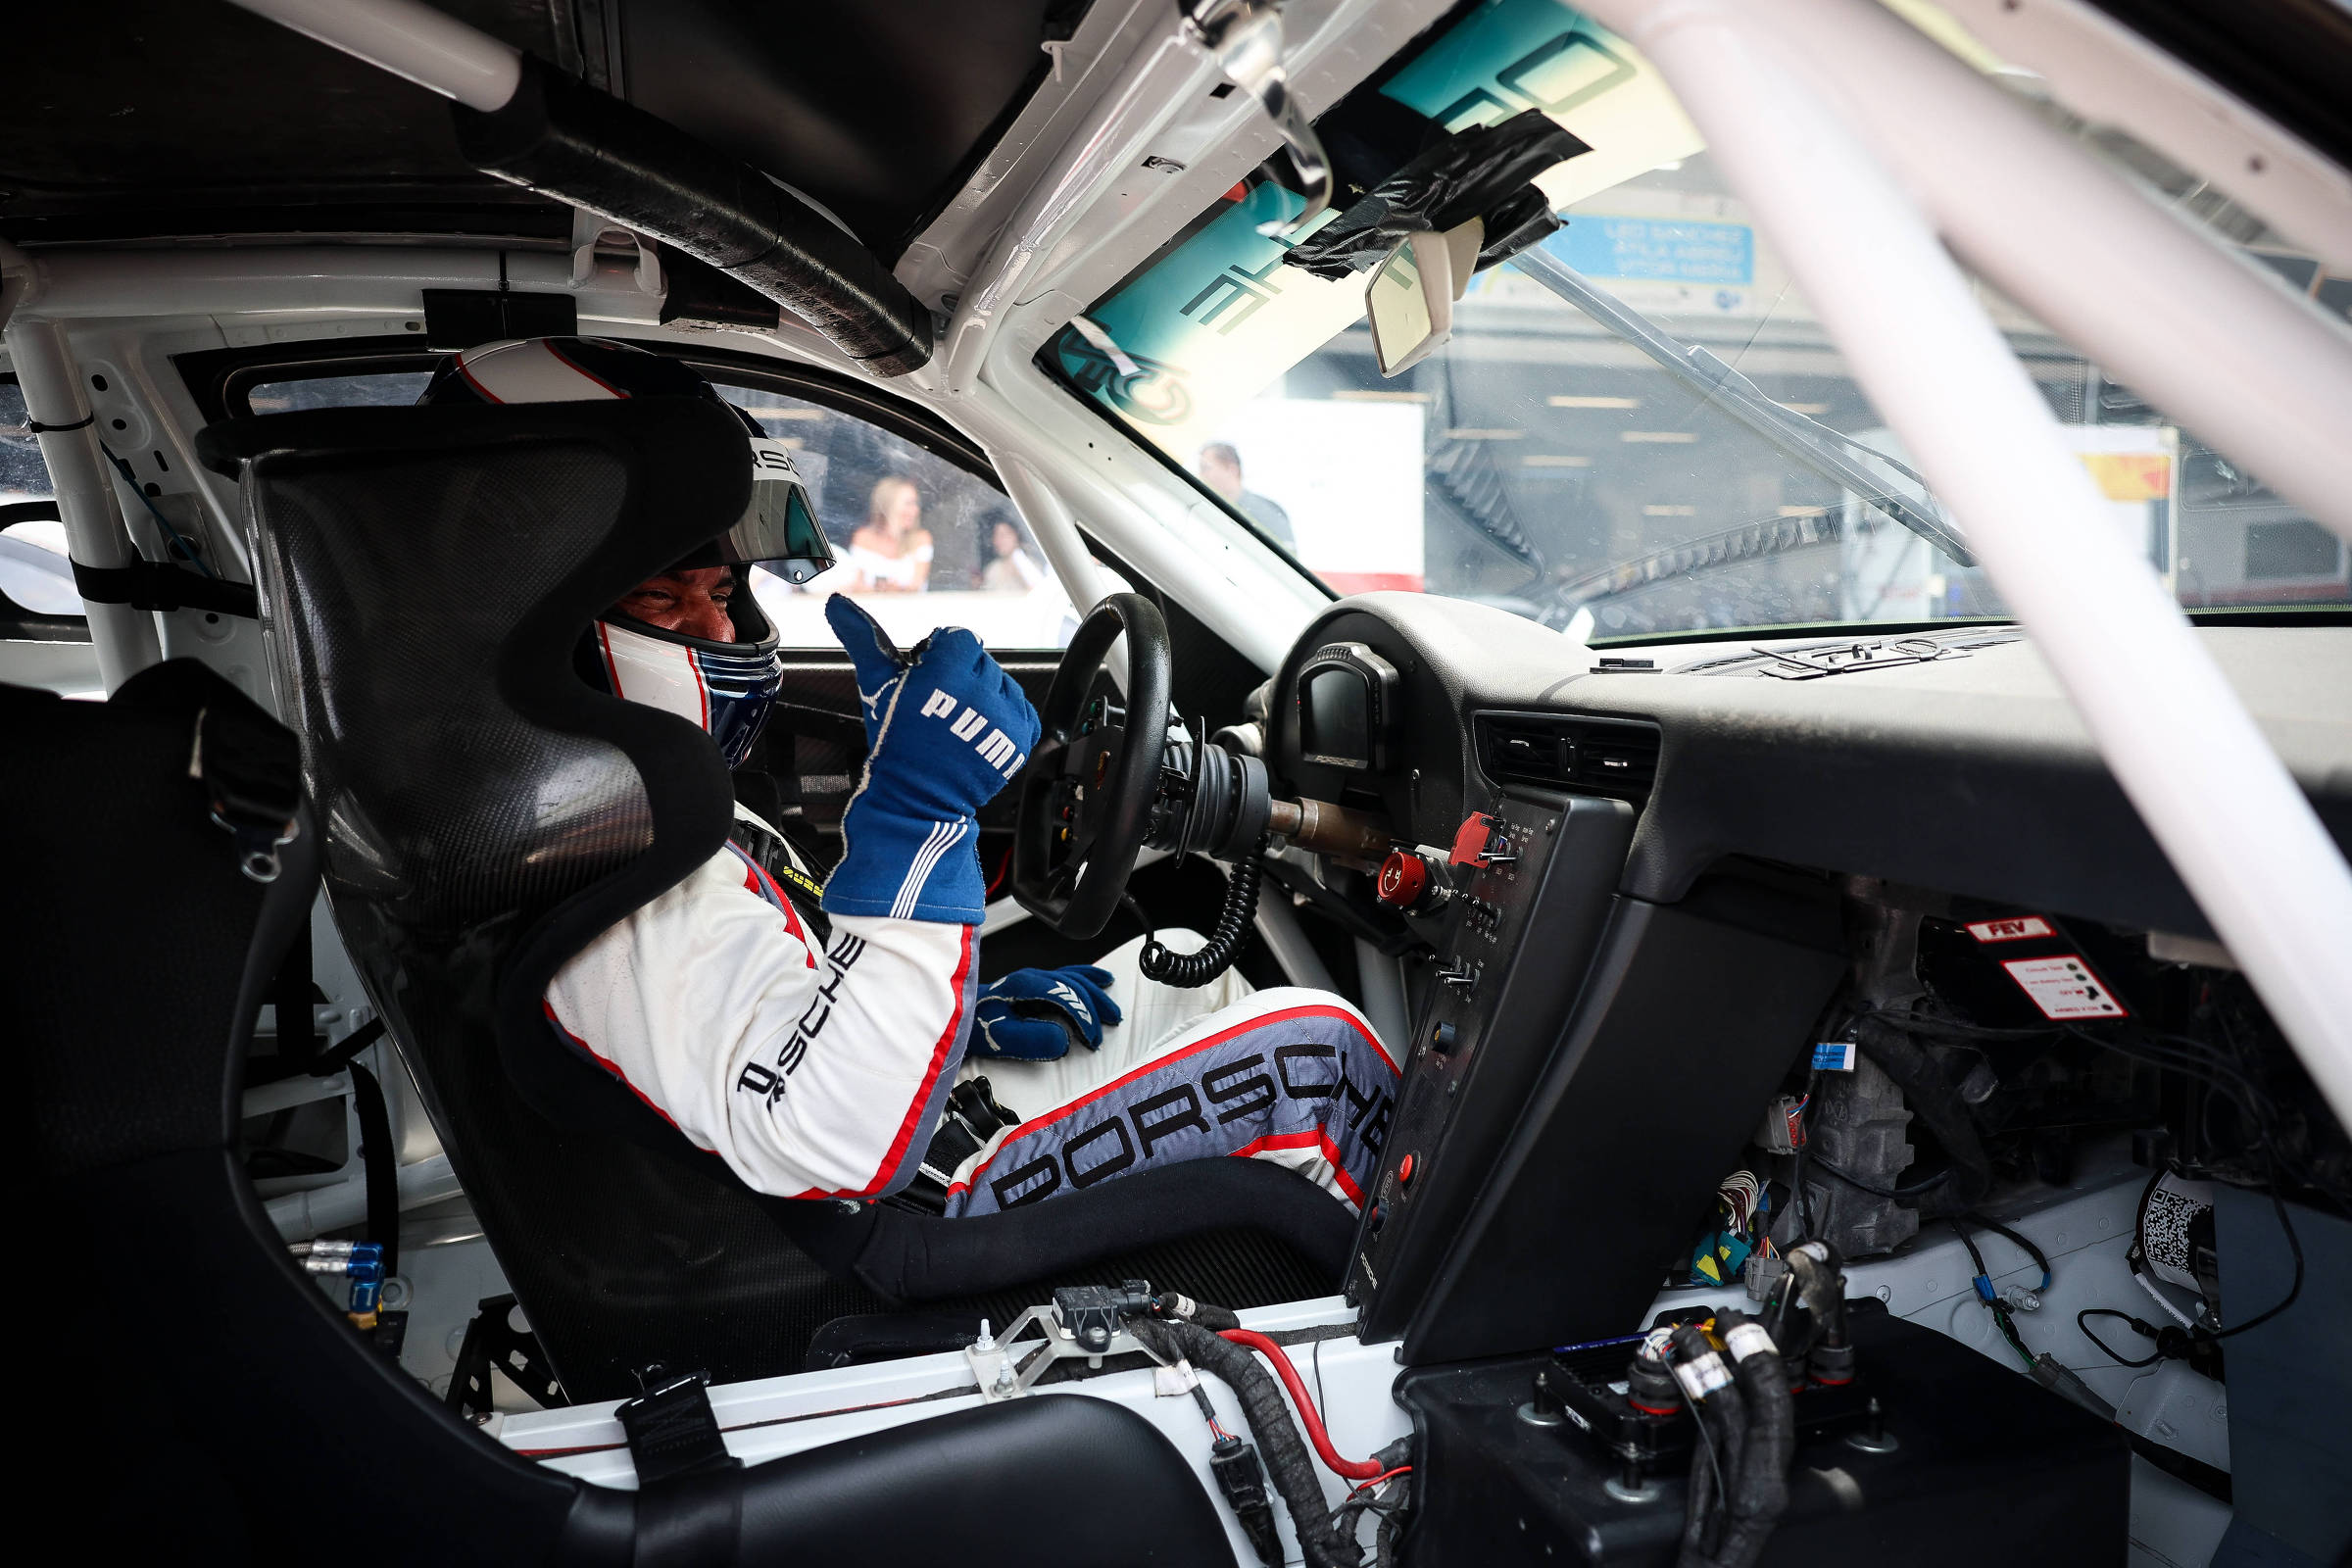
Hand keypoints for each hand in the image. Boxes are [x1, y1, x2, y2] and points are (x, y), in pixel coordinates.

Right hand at [823, 595, 1040, 922]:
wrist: (918, 798)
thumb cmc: (895, 742)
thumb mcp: (878, 685)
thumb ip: (862, 638)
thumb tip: (836, 603)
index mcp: (948, 669)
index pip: (958, 638)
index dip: (940, 658)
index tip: (928, 684)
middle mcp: (981, 688)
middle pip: (979, 661)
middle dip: (961, 678)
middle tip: (939, 709)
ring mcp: (1005, 713)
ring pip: (1000, 684)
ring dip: (983, 698)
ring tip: (957, 725)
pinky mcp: (1022, 735)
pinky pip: (1022, 709)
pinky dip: (1004, 720)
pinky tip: (977, 735)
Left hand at [973, 965, 1121, 1060]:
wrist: (955, 1015)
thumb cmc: (975, 1026)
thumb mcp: (1000, 1038)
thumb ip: (1032, 1040)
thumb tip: (1063, 1041)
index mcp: (1025, 986)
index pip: (1066, 996)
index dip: (1084, 1017)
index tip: (1093, 1039)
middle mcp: (1031, 977)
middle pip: (1074, 984)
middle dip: (1095, 1007)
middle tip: (1107, 1029)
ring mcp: (1033, 978)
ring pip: (1074, 978)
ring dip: (1096, 994)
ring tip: (1112, 1011)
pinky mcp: (1033, 984)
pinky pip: (1068, 974)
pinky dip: (1088, 977)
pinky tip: (1100, 978)